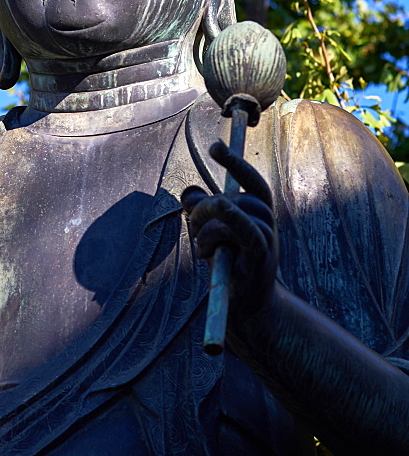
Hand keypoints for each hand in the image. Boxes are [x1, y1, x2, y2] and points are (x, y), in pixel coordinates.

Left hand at [182, 140, 277, 321]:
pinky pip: (248, 232)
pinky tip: (215, 222)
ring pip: (234, 214)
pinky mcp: (260, 259)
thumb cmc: (230, 269)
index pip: (251, 182)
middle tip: (190, 223)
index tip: (215, 146)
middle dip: (206, 207)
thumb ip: (200, 214)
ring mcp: (267, 241)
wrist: (247, 310)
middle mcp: (267, 224)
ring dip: (208, 228)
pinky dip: (232, 221)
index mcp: (259, 215)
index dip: (234, 162)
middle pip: (236, 198)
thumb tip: (188, 193)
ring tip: (201, 249)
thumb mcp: (211, 237)